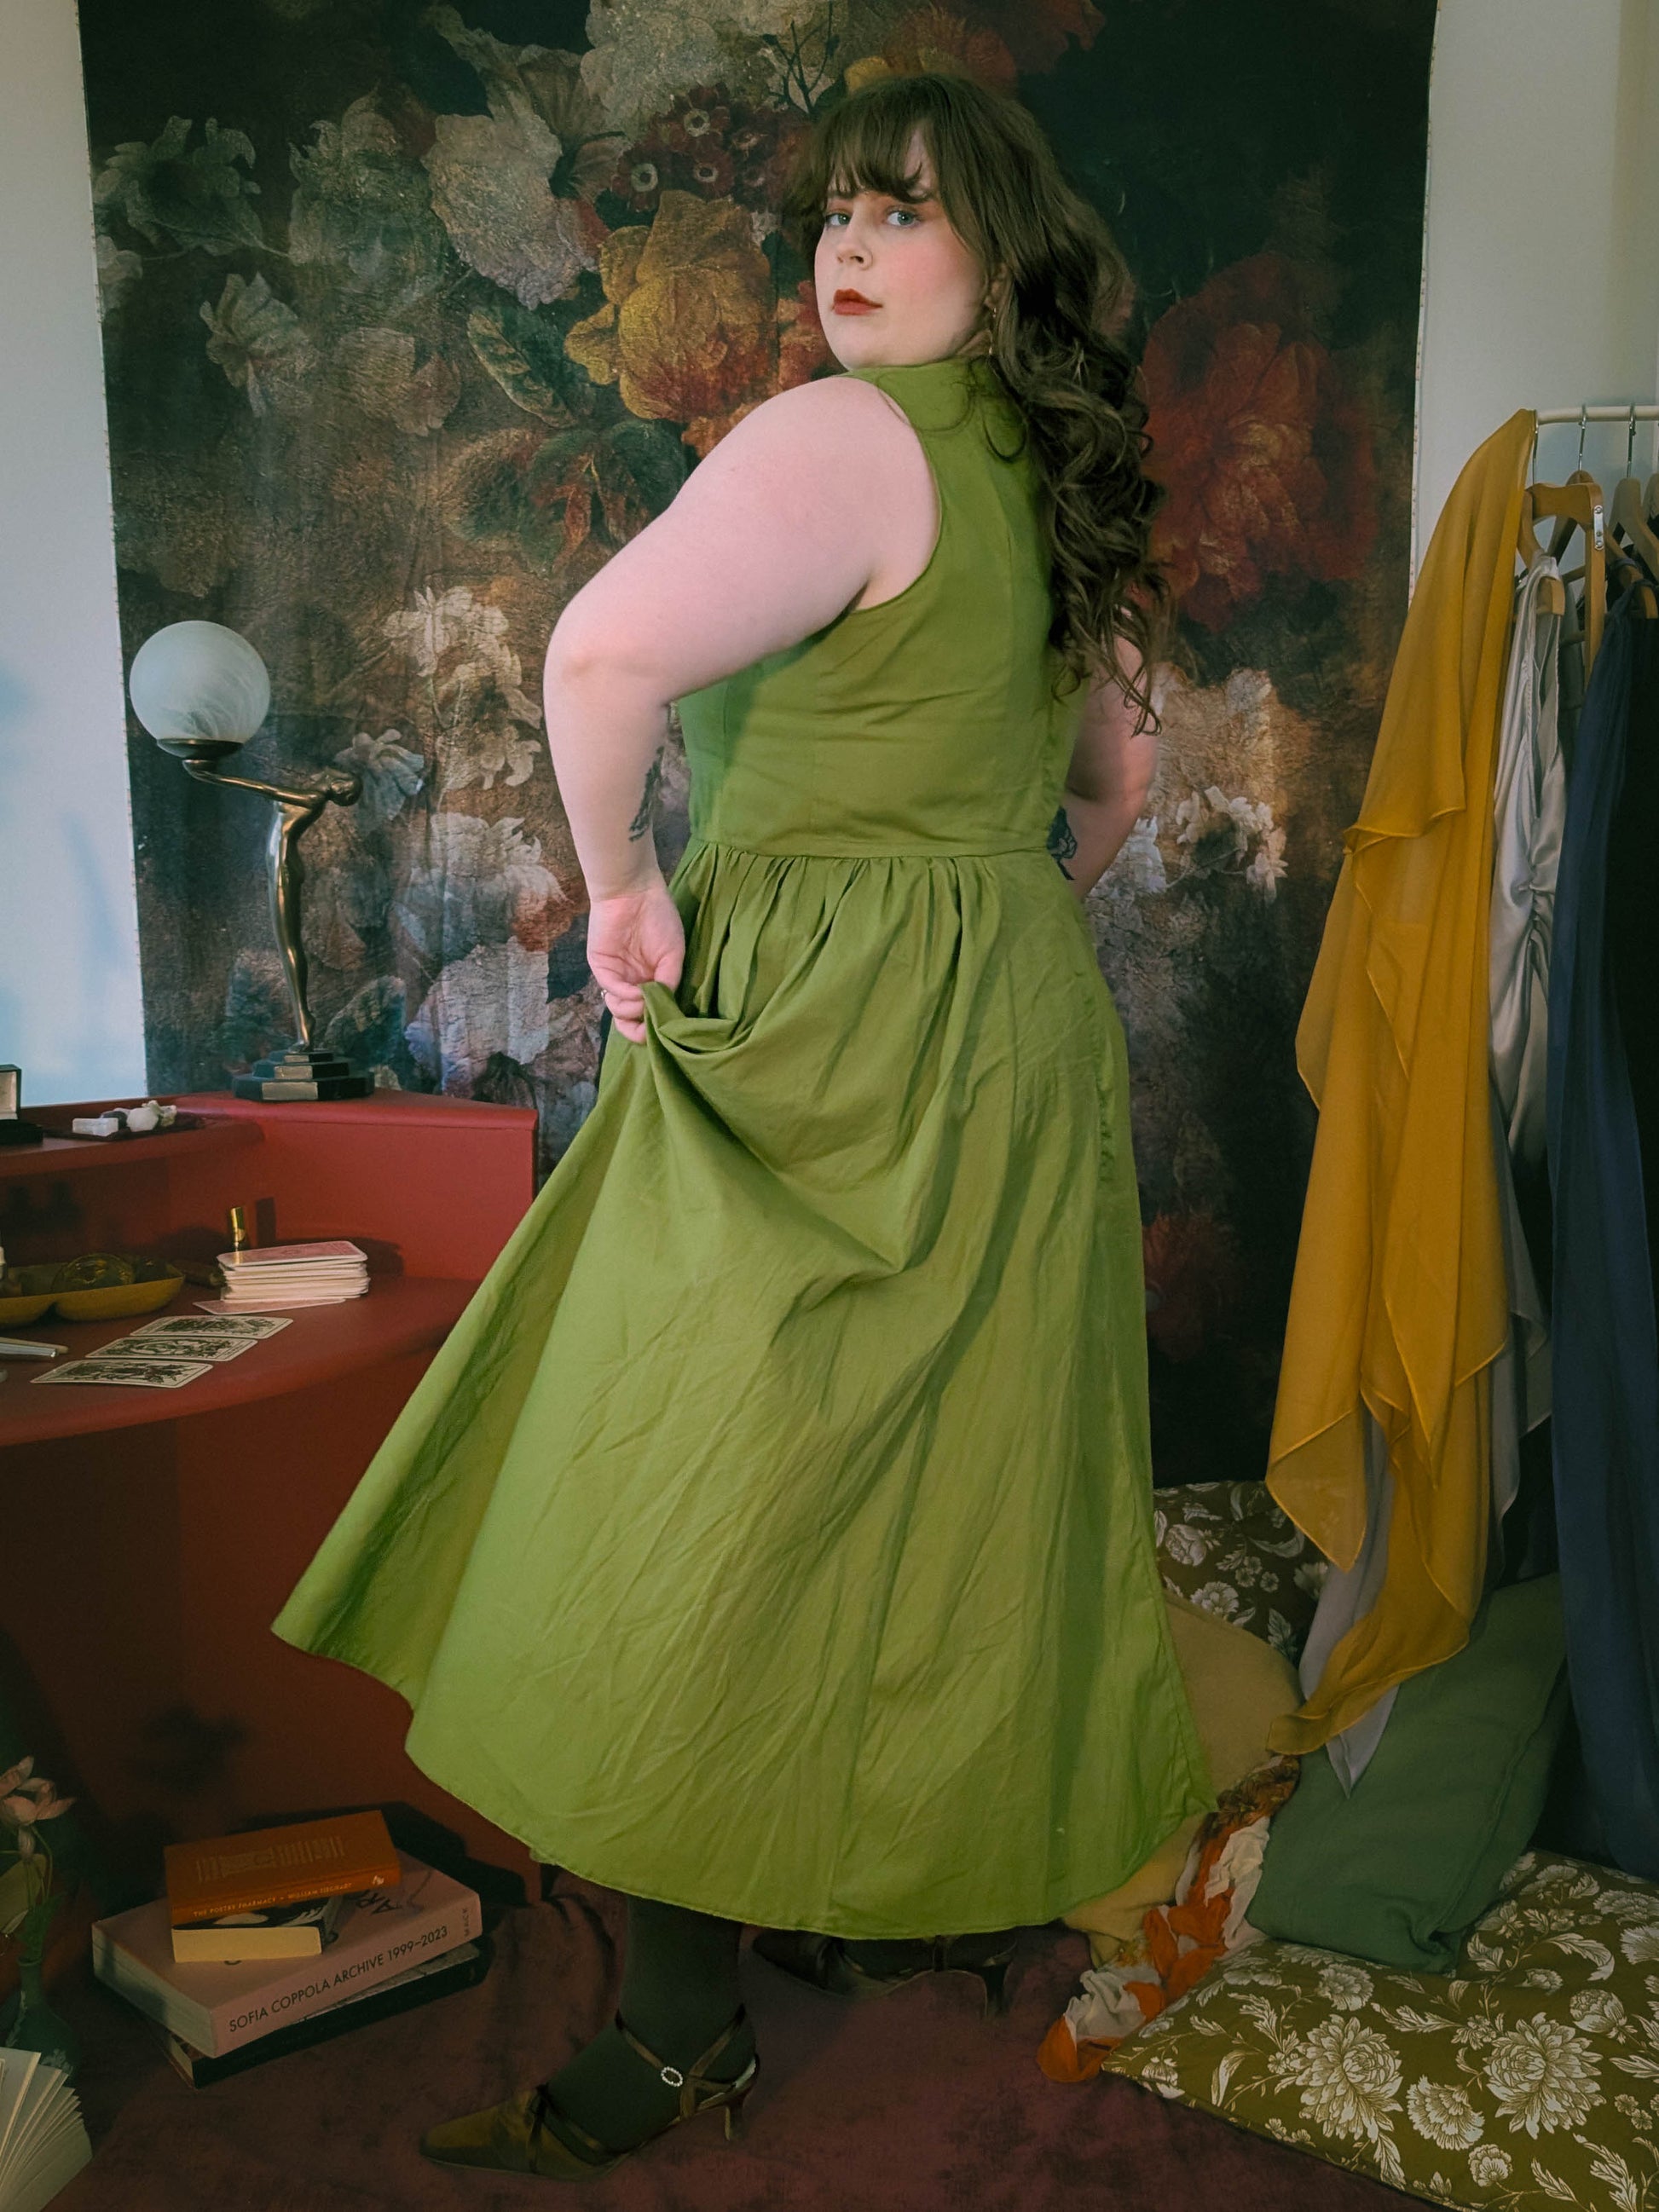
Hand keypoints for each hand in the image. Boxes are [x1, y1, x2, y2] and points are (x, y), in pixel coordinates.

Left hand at [586, 877, 684, 1042]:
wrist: (635, 891)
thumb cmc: (659, 918)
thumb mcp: (674, 955)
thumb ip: (668, 984)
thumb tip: (658, 1009)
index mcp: (652, 981)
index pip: (650, 1014)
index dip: (654, 1029)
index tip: (663, 1032)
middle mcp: (633, 982)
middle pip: (631, 1019)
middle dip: (638, 1030)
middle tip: (648, 1028)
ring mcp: (616, 976)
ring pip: (619, 1010)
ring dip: (632, 1012)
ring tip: (643, 1002)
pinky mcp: (601, 967)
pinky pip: (611, 991)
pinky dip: (624, 997)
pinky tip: (637, 991)